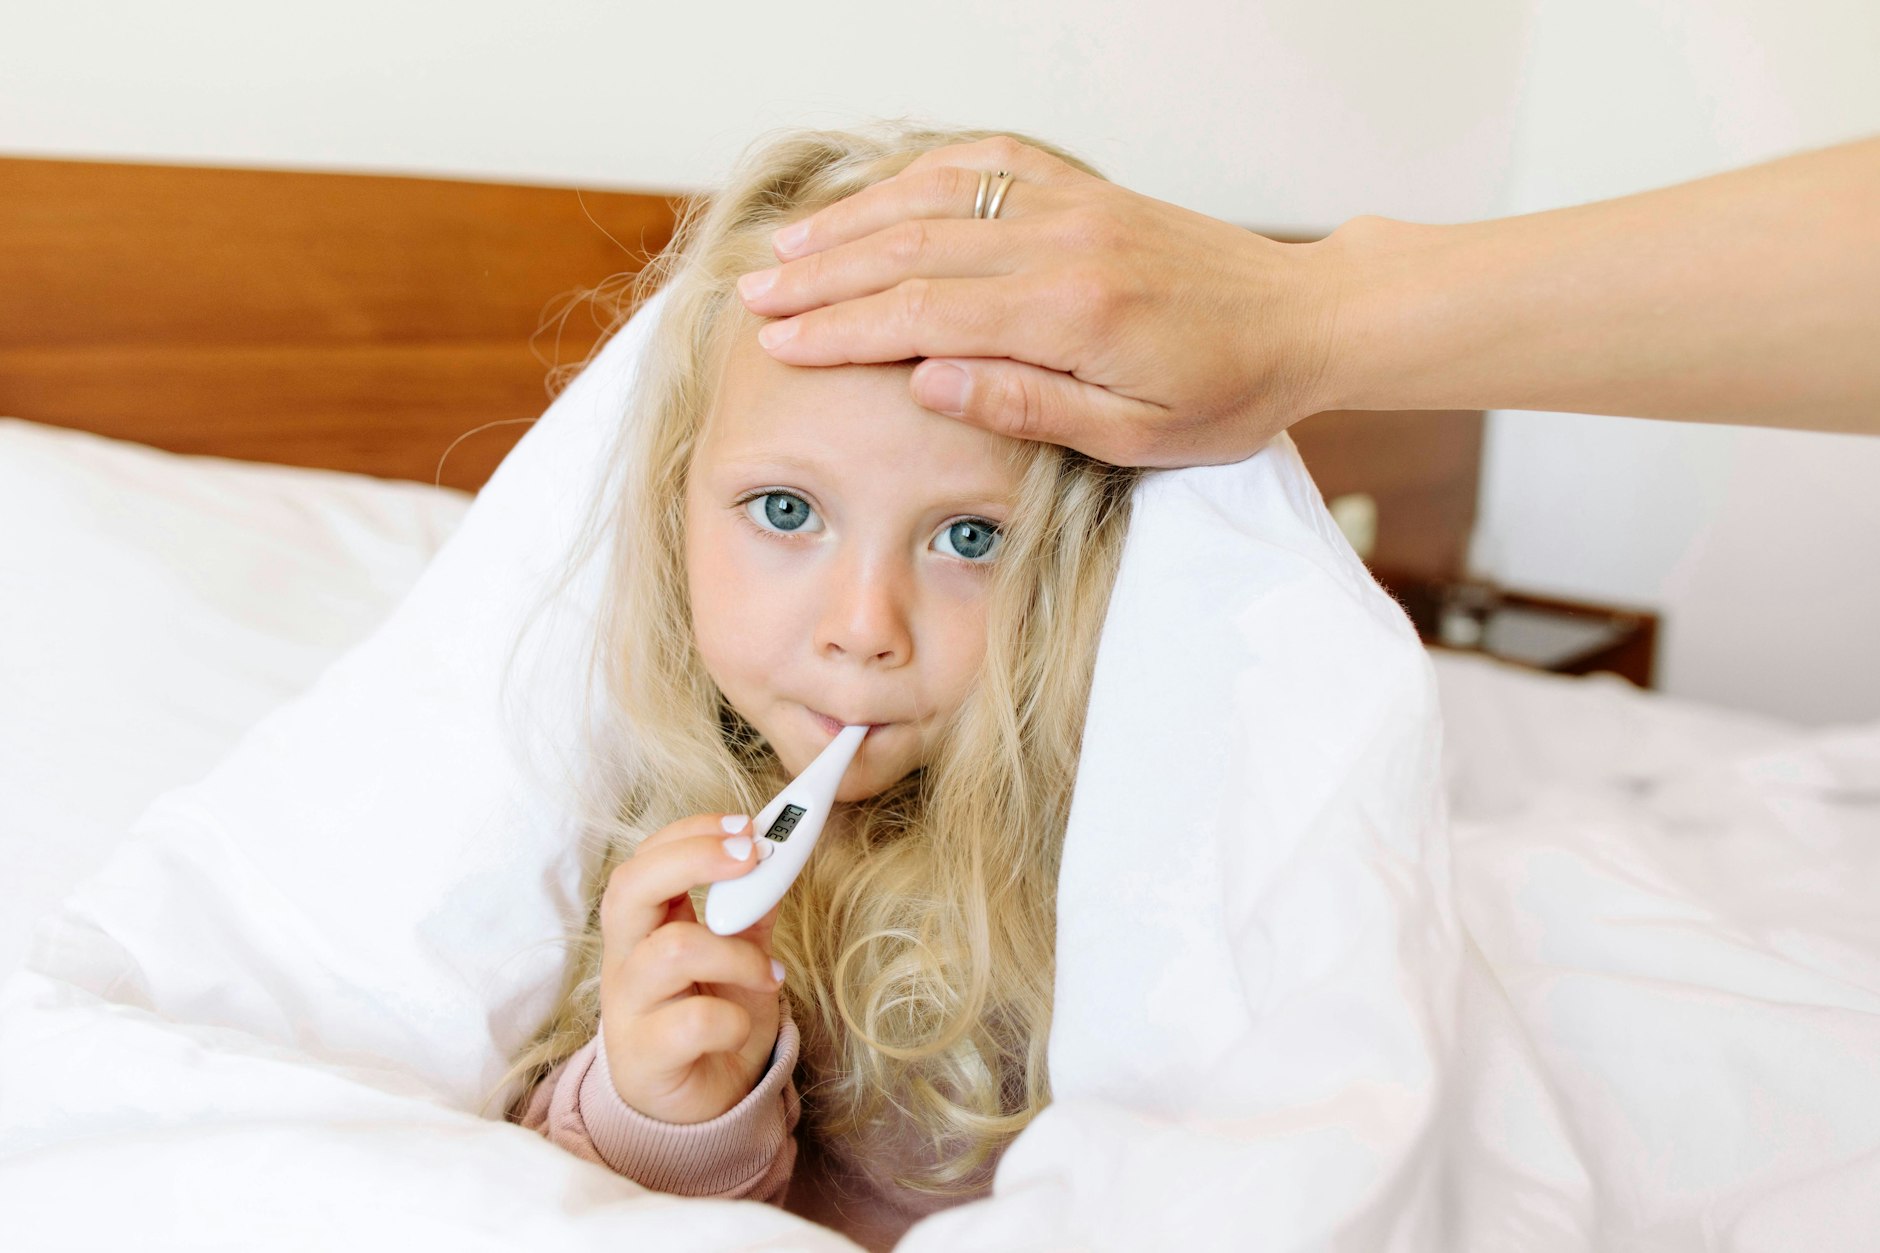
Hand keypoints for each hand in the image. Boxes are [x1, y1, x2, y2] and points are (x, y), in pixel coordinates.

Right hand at [597, 813, 787, 1124]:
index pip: (645, 860)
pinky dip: (734, 1018)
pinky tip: (744, 1025)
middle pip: (629, 887)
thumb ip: (752, 910)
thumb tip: (781, 855)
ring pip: (671, 951)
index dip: (691, 834)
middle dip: (693, 859)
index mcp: (644, 927)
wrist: (698, 1110)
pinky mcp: (645, 1056)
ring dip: (735, 954)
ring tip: (766, 975)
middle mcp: (626, 959)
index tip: (746, 825)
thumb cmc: (711, 1023)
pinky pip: (692, 1021)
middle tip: (750, 857)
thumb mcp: (738, 958)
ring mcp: (629, 1007)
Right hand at [735, 134, 1350, 467]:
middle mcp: (1064, 242)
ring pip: (937, 197)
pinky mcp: (1084, 189)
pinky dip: (919, 174)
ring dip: (854, 222)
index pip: (925, 313)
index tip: (778, 343)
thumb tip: (927, 384)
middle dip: (823, 276)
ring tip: (786, 250)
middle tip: (752, 300)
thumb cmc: (1228, 393)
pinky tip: (876, 196)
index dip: (842, 328)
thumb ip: (1027, 406)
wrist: (1302, 318)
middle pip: (913, 247)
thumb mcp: (1135, 435)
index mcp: (1073, 312)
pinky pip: (985, 163)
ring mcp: (1073, 204)